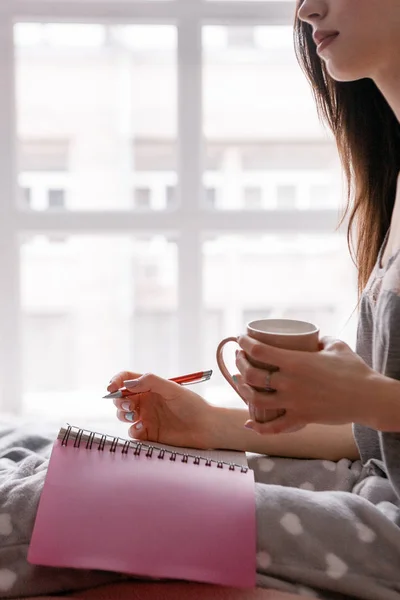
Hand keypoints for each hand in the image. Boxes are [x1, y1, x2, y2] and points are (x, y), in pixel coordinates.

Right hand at [106, 371, 221, 448]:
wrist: (205, 427)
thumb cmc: (192, 404)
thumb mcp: (172, 388)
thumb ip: (151, 382)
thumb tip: (128, 383)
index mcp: (150, 386)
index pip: (127, 379)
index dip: (116, 381)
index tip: (111, 388)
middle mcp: (146, 401)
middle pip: (121, 398)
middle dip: (119, 401)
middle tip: (128, 406)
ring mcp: (146, 417)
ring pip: (123, 415)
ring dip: (122, 414)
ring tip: (133, 416)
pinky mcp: (148, 433)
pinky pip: (132, 431)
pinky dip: (132, 430)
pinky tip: (141, 428)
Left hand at [234, 336, 376, 433]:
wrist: (369, 398)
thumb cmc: (354, 370)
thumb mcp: (336, 346)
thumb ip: (321, 340)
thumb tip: (312, 339)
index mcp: (296, 361)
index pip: (259, 350)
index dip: (244, 343)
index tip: (239, 338)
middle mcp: (290, 382)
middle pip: (251, 374)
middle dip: (239, 364)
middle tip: (239, 358)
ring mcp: (294, 402)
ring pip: (256, 399)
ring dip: (243, 390)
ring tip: (241, 383)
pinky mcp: (301, 418)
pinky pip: (275, 427)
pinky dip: (259, 428)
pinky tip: (249, 424)